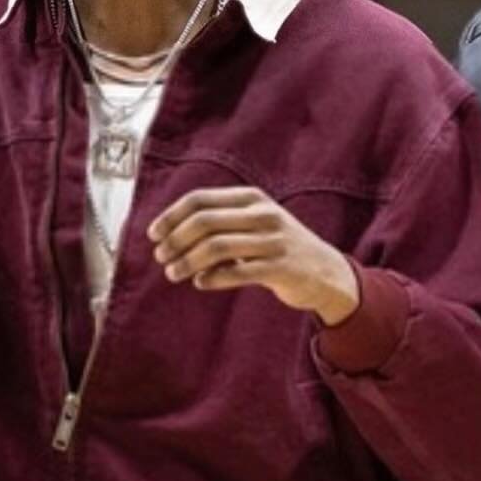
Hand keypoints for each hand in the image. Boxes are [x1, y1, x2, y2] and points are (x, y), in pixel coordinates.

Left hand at [147, 187, 360, 325]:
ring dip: (188, 262)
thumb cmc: (279, 248)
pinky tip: (200, 283)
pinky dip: (211, 278)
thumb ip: (220, 222)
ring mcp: (274, 241)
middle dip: (175, 240)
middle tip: (161, 257)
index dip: (171, 216)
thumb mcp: (255, 223)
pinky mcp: (280, 268)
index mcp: (252, 198)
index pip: (200, 199)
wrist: (326, 272)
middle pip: (204, 222)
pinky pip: (236, 273)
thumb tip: (170, 234)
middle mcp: (263, 214)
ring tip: (174, 273)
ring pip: (216, 247)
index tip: (154, 234)